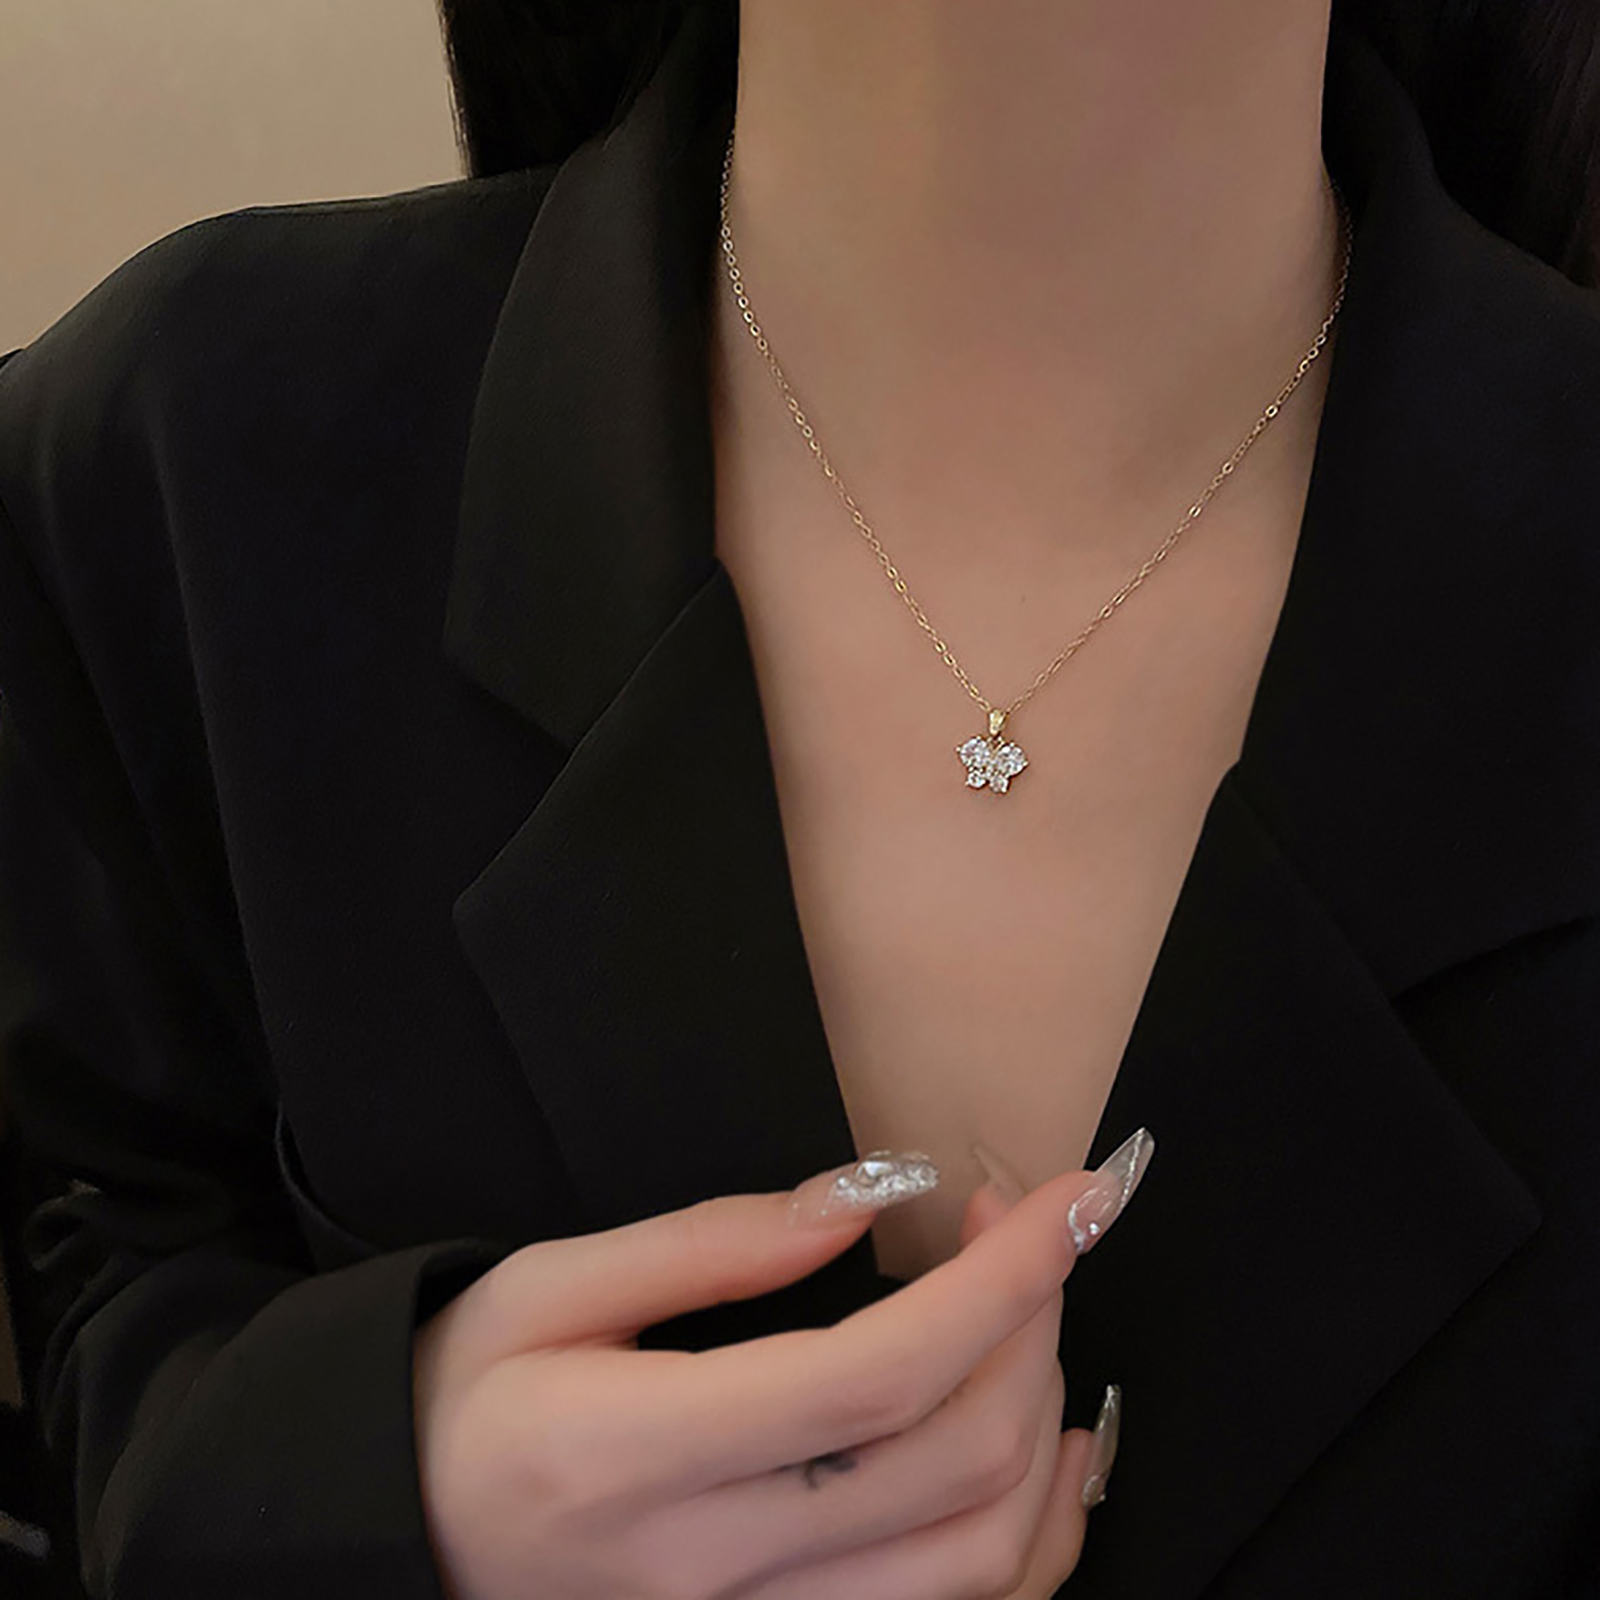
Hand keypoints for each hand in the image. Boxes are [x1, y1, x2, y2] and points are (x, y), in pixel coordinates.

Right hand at [412, 1135, 1148, 1599]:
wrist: (398, 1546)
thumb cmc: (458, 1403)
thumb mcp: (544, 1289)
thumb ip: (712, 1242)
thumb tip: (866, 1199)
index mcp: (634, 1456)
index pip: (878, 1373)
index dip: (1002, 1278)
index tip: (1068, 1196)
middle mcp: (707, 1575)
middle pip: (955, 1463)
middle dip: (1033, 1323)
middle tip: (1025, 1228)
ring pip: (981, 1564)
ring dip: (1047, 1423)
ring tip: (1031, 1319)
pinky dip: (1035, 1533)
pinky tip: (1044, 1446)